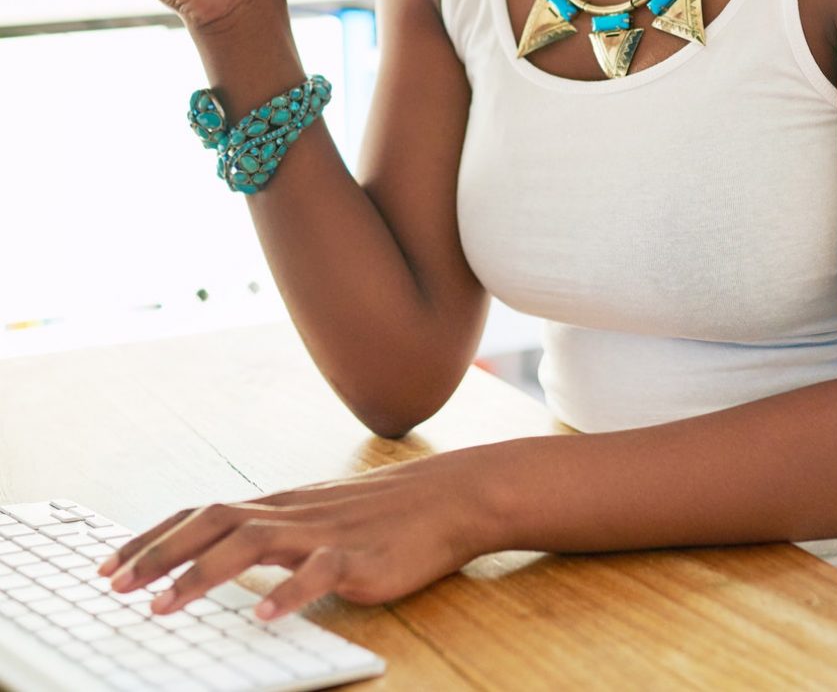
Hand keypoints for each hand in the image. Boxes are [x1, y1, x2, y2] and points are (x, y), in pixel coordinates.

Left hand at [96, 453, 493, 618]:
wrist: (448, 497)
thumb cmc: (384, 513)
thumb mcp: (319, 518)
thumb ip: (277, 534)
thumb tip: (227, 557)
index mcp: (280, 506)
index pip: (203, 513)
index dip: (155, 537)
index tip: (112, 564)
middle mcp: (292, 513)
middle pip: (214, 521)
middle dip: (160, 552)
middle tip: (116, 586)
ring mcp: (323, 533)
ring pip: (252, 542)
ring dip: (202, 574)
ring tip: (164, 606)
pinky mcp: (357, 557)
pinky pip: (317, 573)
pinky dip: (286, 592)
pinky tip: (263, 615)